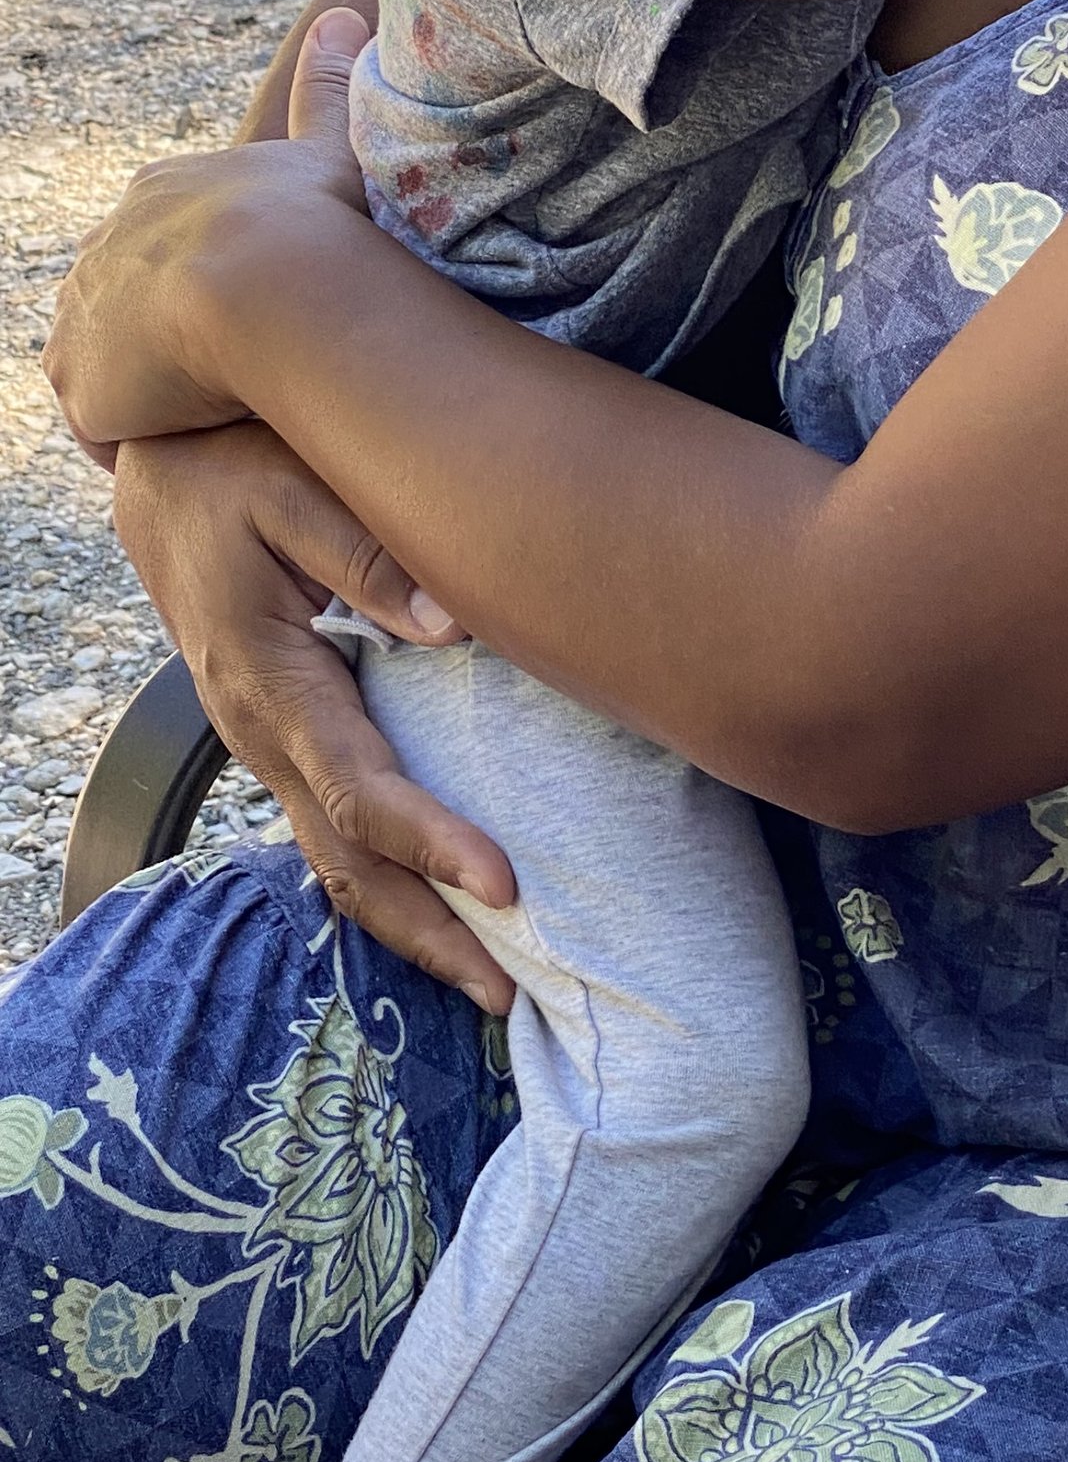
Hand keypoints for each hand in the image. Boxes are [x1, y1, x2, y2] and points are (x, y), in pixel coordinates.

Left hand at [46, 8, 372, 457]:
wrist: (270, 278)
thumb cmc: (314, 217)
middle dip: (178, 337)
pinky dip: (150, 433)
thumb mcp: (329, 147)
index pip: (171, 248)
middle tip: (250, 369)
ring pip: (118, 365)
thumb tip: (344, 17)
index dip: (214, 285)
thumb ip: (327, 91)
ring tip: (230, 410)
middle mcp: (104, 248)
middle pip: (134, 305)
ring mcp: (84, 317)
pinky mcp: (82, 383)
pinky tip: (203, 437)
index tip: (259, 315)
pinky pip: (107, 427)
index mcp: (160, 195)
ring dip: (163, 389)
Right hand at [113, 420, 518, 1010]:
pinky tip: (440, 914)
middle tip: (511, 994)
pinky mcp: (282, 739)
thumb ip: (366, 553)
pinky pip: (333, 833)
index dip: (433, 843)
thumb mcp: (291, 487)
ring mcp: (265, 746)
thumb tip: (452, 626)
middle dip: (430, 932)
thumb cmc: (232, 468)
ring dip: (412, 926)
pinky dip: (387, 885)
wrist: (162, 472)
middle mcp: (262, 734)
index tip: (507, 885)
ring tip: (492, 984)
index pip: (360, 788)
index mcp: (269, 681)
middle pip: (347, 861)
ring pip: (336, 862)